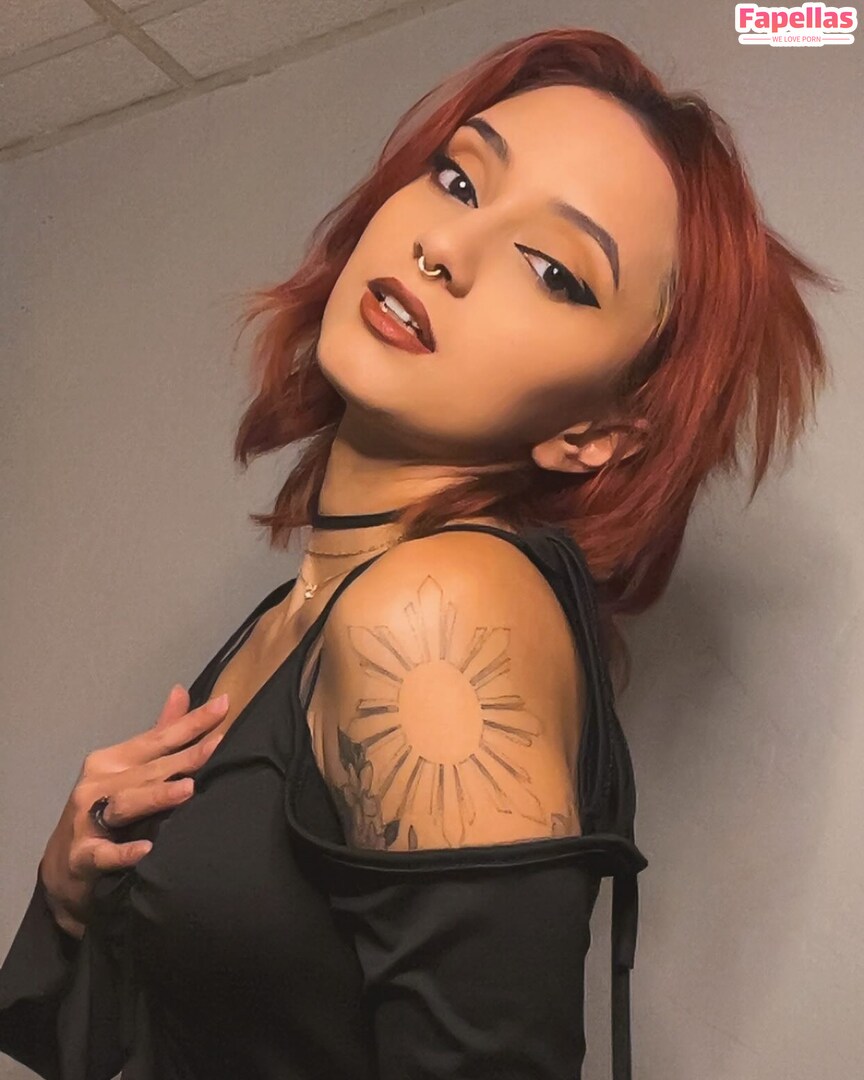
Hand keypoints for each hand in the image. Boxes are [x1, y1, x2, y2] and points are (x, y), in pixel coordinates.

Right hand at [38, 684, 229, 938]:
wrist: (63, 867)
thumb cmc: (103, 810)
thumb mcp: (128, 770)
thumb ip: (158, 734)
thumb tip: (181, 691)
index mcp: (112, 760)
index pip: (158, 738)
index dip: (191, 722)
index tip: (224, 704)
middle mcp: (98, 784)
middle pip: (149, 769)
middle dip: (185, 757)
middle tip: (218, 744)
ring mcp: (86, 820)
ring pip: (126, 804)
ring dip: (157, 796)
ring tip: (188, 788)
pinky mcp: (83, 857)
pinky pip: (104, 854)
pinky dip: (123, 853)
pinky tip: (146, 850)